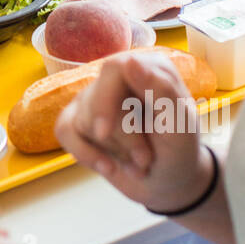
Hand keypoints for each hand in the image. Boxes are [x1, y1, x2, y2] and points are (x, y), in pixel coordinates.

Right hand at [54, 48, 211, 212]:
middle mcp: (119, 77)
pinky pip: (64, 131)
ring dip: (114, 150)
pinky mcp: (80, 119)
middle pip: (96, 99)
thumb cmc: (179, 150)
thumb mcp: (180, 126)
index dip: (106, 100)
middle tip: (145, 160)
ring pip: (84, 119)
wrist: (168, 183)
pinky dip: (85, 154)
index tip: (104, 132)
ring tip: (138, 163)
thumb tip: (129, 60)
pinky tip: (108, 166)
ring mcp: (96, 97)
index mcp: (148, 69)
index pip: (114, 70)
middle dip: (120, 137)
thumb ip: (161, 90)